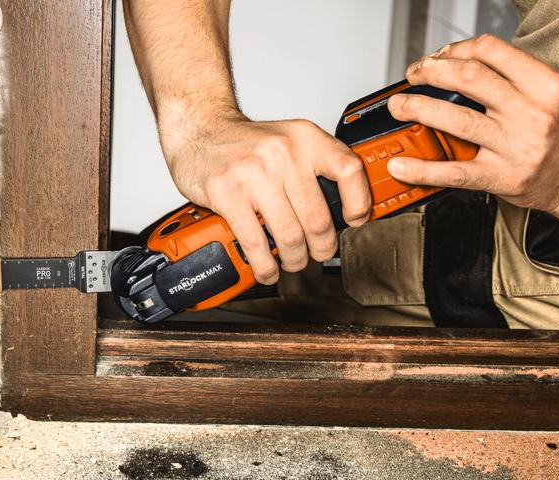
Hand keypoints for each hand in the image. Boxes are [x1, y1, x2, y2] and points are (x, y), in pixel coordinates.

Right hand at [160, 109, 371, 284]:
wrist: (199, 129)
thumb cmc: (245, 142)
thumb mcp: (288, 139)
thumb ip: (314, 167)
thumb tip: (341, 208)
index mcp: (304, 138)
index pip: (348, 170)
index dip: (359, 202)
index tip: (354, 222)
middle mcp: (283, 153)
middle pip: (318, 218)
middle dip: (321, 247)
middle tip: (317, 254)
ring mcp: (254, 174)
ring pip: (289, 236)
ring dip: (294, 260)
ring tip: (292, 262)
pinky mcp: (228, 195)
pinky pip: (255, 243)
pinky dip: (265, 266)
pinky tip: (267, 269)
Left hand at [386, 34, 558, 225]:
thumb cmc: (558, 135)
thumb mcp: (545, 94)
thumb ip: (508, 78)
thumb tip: (453, 65)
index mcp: (542, 85)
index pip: (490, 51)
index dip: (454, 50)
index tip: (435, 57)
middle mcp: (530, 113)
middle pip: (469, 79)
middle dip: (431, 73)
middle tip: (413, 76)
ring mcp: (514, 146)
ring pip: (457, 120)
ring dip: (419, 109)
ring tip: (399, 106)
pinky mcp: (500, 177)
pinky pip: (454, 172)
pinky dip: (422, 169)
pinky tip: (401, 165)